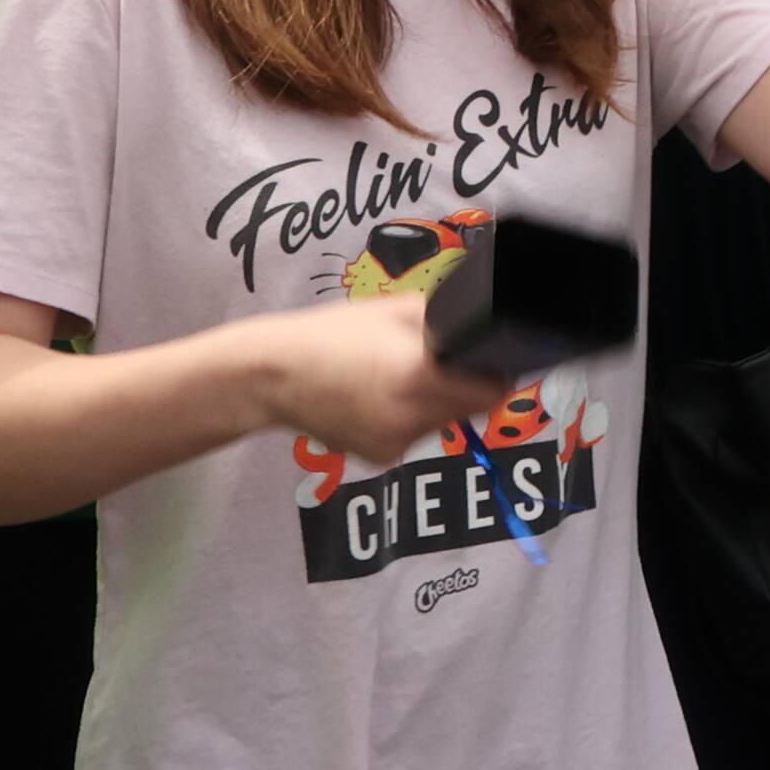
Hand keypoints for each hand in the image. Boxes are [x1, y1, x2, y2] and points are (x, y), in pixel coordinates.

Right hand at [260, 288, 491, 463]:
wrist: (274, 374)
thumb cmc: (334, 333)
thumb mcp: (397, 310)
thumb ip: (446, 322)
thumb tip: (481, 332)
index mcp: (419, 376)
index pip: (491, 392)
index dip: (495, 376)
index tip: (487, 364)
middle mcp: (411, 418)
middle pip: (469, 410)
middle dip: (464, 388)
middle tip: (438, 364)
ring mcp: (394, 443)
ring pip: (441, 424)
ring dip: (436, 404)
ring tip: (398, 377)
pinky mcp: (379, 458)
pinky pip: (412, 436)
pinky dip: (407, 419)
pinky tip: (378, 399)